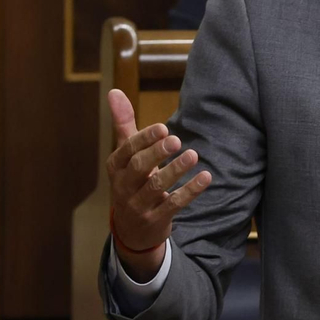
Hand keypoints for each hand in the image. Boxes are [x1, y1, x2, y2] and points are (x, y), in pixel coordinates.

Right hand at [105, 88, 210, 279]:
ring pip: (156, 187)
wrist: (132, 229)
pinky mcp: (156, 218)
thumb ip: (124, 124)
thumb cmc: (132, 180)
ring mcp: (139, 204)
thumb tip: (114, 90)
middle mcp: (123, 186)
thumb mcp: (126, 154)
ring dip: (175, 170)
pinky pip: (174, 204)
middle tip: (177, 140)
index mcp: (117, 166)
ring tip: (193, 155)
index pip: (128, 150)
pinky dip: (190, 191)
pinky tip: (206, 177)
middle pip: (139, 168)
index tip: (164, 128)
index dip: (144, 139)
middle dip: (157, 153)